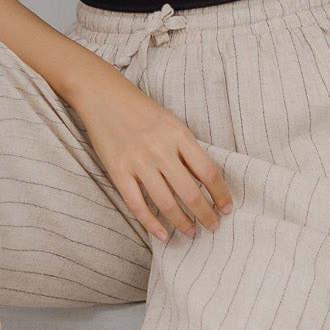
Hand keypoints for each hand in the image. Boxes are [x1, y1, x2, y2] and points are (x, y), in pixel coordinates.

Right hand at [71, 69, 232, 243]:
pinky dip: (151, 223)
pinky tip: (162, 234)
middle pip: (190, 192)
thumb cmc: (141, 110)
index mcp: (179, 135)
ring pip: (166, 202)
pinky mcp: (118, 171)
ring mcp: (138, 161)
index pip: (208, 172)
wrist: (102, 95)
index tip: (227, 208)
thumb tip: (205, 180)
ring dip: (182, 222)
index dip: (220, 194)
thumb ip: (186, 148)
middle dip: (205, 214)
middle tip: (213, 226)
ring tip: (191, 232)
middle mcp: (160, 149)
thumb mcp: (171, 122)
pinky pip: (137, 204)